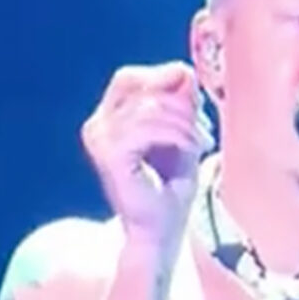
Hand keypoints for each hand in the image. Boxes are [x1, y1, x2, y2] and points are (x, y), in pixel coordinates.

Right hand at [81, 61, 213, 249]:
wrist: (163, 229)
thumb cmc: (171, 185)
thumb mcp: (181, 133)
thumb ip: (180, 103)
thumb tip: (183, 70)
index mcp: (109, 118)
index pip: (130, 77)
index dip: (164, 78)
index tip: (195, 105)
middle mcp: (97, 125)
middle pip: (137, 83)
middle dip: (176, 101)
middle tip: (201, 127)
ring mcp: (99, 139)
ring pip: (149, 107)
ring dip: (185, 123)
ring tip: (201, 143)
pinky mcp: (110, 155)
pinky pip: (148, 128)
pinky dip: (177, 135)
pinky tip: (192, 150)